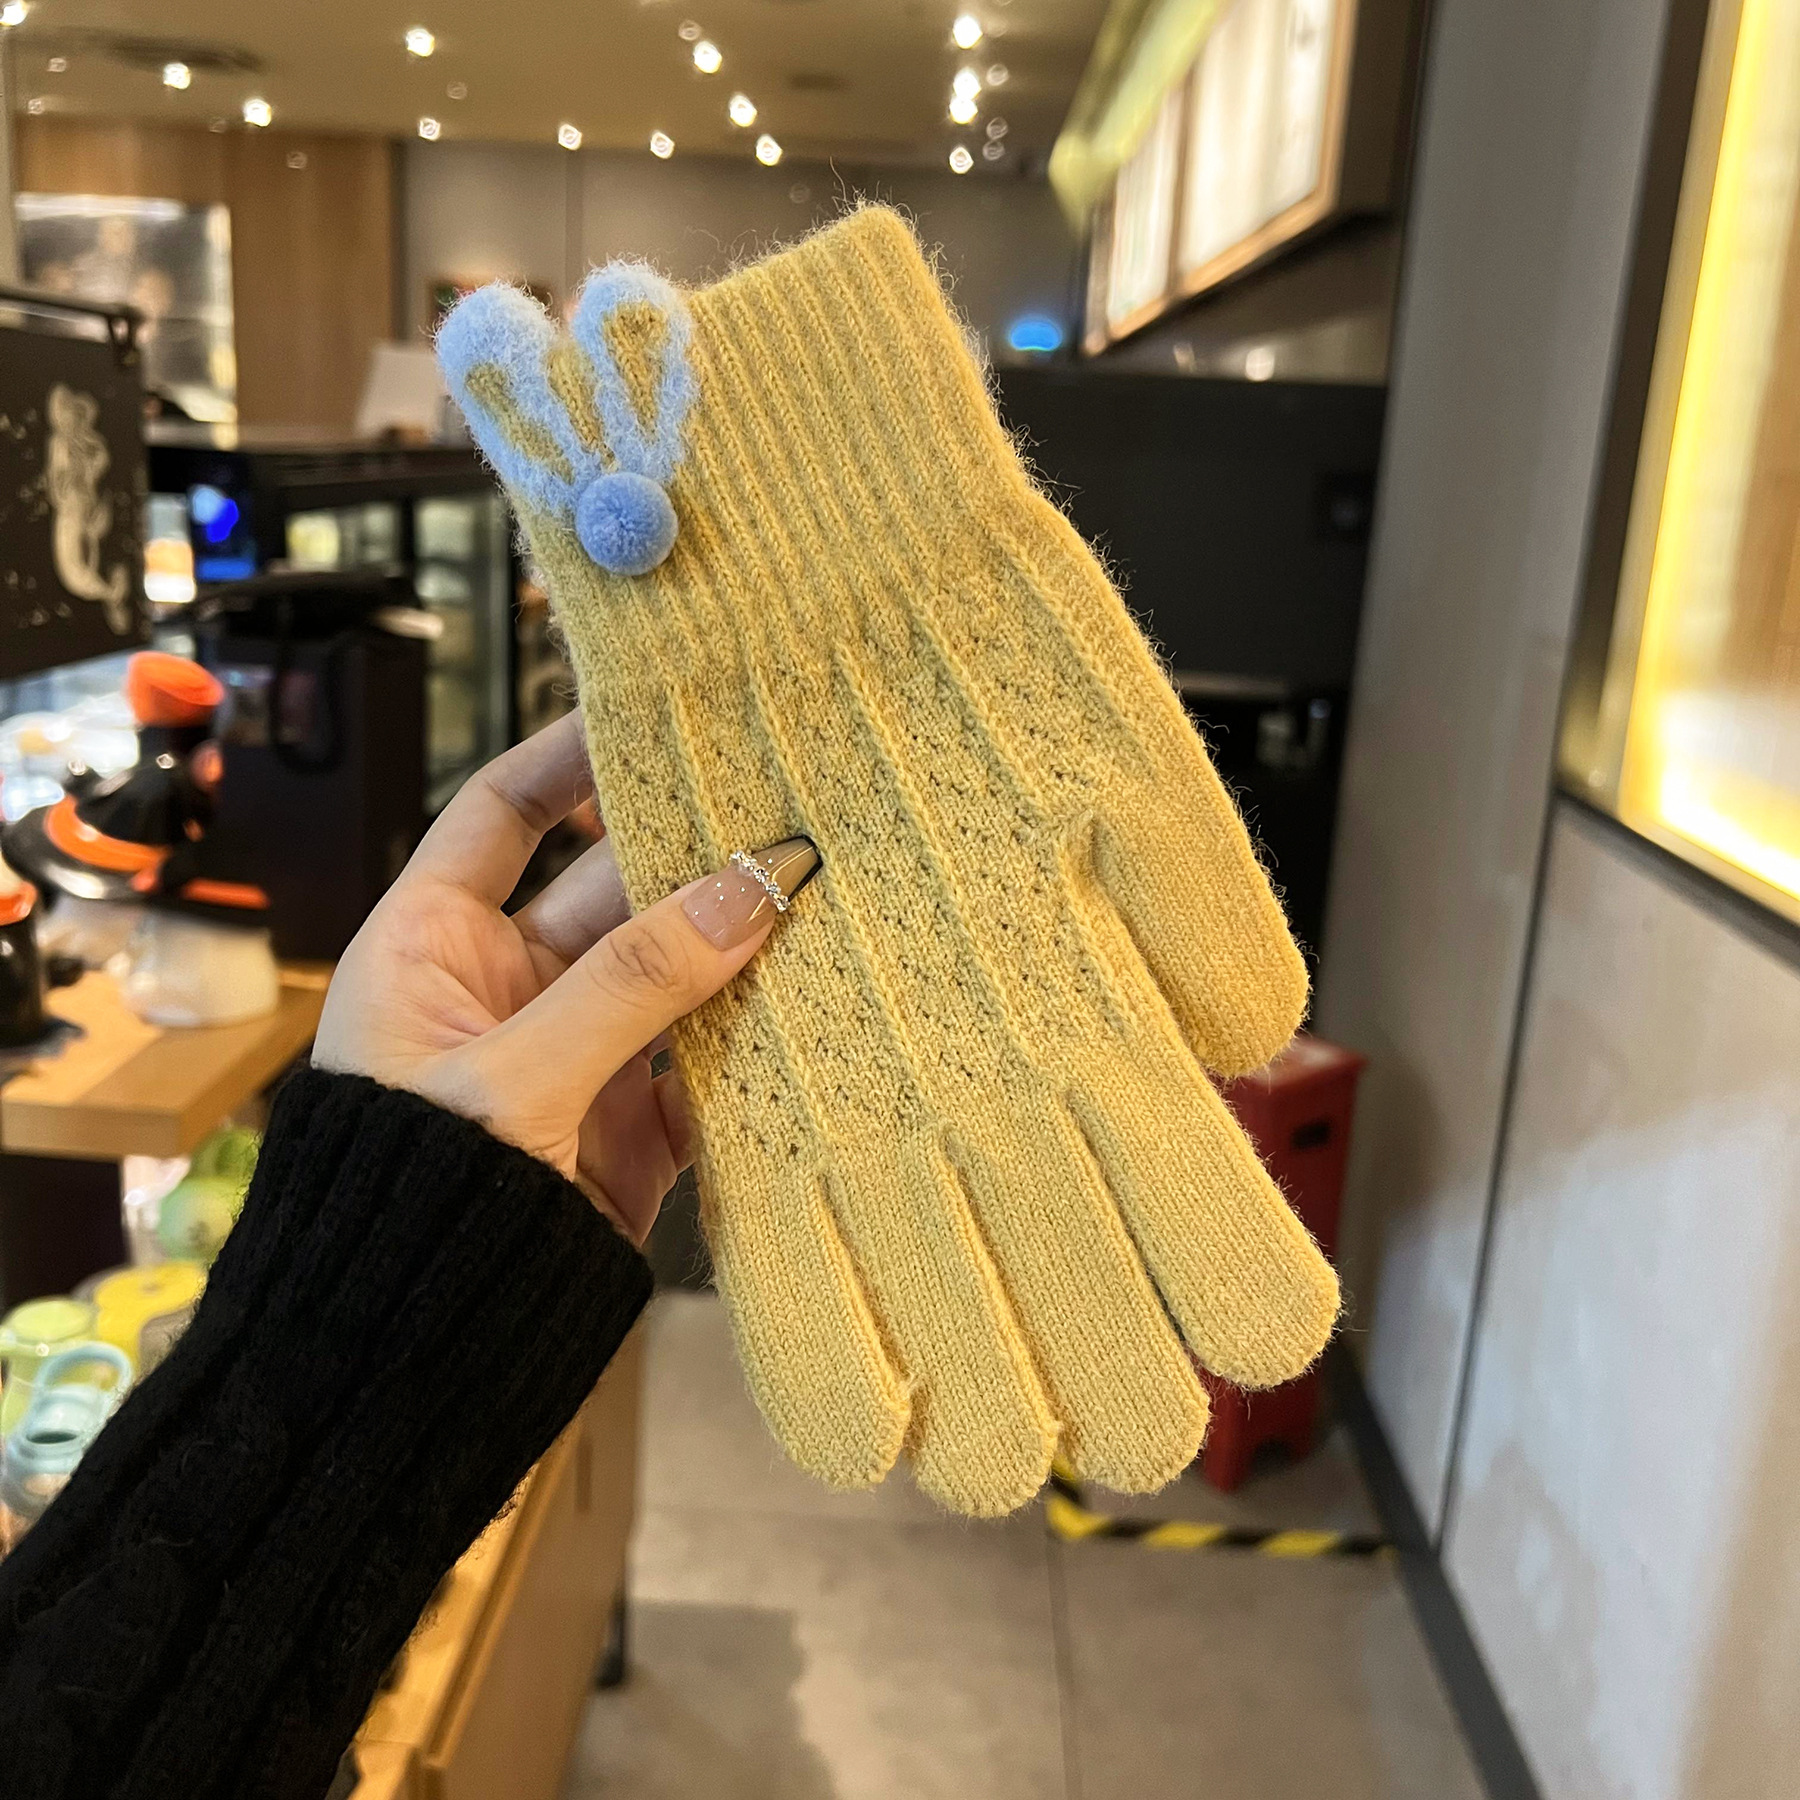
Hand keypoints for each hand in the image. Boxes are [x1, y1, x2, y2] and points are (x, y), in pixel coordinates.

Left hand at [315, 714, 807, 1242]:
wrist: (399, 1369)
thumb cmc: (406, 1204)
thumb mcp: (512, 1076)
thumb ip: (634, 982)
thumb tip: (758, 885)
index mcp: (432, 944)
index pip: (503, 814)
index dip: (570, 756)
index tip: (654, 710)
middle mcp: (505, 986)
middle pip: (612, 889)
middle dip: (693, 855)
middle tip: (787, 803)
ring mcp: (572, 1058)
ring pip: (672, 976)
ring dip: (739, 948)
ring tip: (829, 892)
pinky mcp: (628, 1130)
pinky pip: (704, 1065)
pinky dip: (757, 1046)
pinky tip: (819, 1008)